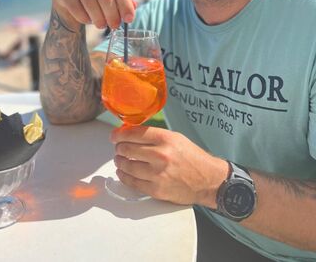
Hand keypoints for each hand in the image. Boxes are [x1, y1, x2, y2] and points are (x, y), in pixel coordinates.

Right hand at [52, 0, 135, 30]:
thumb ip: (123, 1)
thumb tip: (133, 8)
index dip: (125, 4)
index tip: (129, 19)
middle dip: (112, 14)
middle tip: (115, 26)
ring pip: (90, 2)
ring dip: (99, 18)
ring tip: (102, 26)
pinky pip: (76, 8)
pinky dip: (85, 18)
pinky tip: (88, 20)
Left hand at [111, 125, 228, 206]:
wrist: (209, 180)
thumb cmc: (193, 158)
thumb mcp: (176, 138)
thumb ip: (154, 136)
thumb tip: (132, 133)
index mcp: (166, 139)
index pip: (134, 133)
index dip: (120, 134)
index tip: (114, 135)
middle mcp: (160, 155)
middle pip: (127, 149)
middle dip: (119, 148)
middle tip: (118, 147)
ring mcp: (157, 174)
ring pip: (127, 166)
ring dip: (119, 162)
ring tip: (120, 159)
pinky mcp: (156, 190)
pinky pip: (132, 182)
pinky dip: (124, 176)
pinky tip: (122, 172)